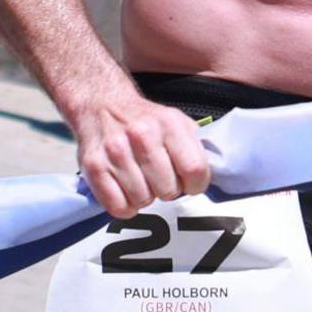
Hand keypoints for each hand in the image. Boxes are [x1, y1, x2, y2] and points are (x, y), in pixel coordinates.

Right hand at [63, 88, 212, 218]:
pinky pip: (118, 207)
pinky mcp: (94, 167)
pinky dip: (125, 206)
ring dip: (145, 197)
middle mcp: (142, 135)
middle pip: (168, 190)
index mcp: (169, 123)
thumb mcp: (177, 122)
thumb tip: (217, 175)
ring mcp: (116, 151)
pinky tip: (126, 190)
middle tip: (160, 179)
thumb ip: (196, 147)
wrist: (102, 105)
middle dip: (168, 191)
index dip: (196, 185)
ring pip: (143, 200)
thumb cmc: (145, 120)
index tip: (189, 183)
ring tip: (141, 181)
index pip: (195, 170)